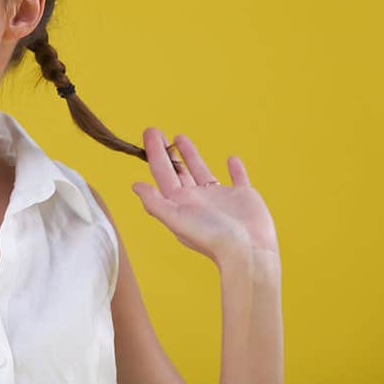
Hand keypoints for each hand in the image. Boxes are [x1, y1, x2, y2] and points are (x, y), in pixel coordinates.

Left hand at [131, 128, 279, 269]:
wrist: (247, 251)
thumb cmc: (211, 237)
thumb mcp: (176, 218)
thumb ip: (155, 202)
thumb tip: (135, 186)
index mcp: (180, 203)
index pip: (162, 173)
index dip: (154, 152)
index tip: (149, 132)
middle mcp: (197, 199)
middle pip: (178, 171)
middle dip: (167, 152)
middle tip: (157, 132)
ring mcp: (220, 198)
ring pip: (202, 171)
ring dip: (191, 156)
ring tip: (180, 138)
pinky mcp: (243, 197)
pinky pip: (237, 178)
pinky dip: (235, 169)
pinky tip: (231, 159)